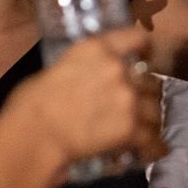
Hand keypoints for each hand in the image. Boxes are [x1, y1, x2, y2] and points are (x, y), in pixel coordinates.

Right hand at [21, 28, 165, 169]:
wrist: (34, 131)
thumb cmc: (32, 101)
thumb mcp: (59, 67)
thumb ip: (84, 68)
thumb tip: (88, 80)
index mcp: (98, 48)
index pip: (137, 38)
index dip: (146, 49)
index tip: (147, 57)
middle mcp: (118, 69)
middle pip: (149, 79)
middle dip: (146, 92)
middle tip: (139, 103)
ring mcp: (127, 98)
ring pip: (155, 108)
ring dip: (151, 118)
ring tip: (146, 127)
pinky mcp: (129, 127)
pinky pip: (151, 137)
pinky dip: (154, 146)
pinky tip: (155, 149)